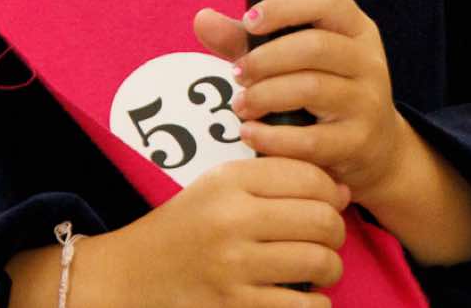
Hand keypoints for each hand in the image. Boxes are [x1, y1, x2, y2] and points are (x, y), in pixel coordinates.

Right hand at [67, 156, 347, 307]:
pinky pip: (305, 307)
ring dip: (330, 268)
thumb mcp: (217, 186)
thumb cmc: (184, 229)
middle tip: (325, 239)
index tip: (328, 202)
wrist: (131, 276)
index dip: (331, 191)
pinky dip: (317, 304)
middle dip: (335, 231)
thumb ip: (273, 178)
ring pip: (320, 262)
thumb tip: (340, 191)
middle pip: (322, 219)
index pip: (309, 176)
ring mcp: (234, 268)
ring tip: (317, 268)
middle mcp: (232, 220)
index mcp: (228, 181)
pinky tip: (305, 297)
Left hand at [194, 0, 414, 204]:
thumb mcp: (297, 59)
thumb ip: (247, 40)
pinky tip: (250, 133)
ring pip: (312, 88)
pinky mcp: (358, 142)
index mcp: (355, 28)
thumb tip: (202, 19)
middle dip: (265, 58)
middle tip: (237, 73)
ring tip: (241, 104)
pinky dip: (273, 137)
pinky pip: (311, 139)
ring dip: (265, 95)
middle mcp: (368, 61)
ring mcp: (367, 102)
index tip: (250, 22)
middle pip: (314, 46)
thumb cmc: (325, 93)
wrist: (375, 150)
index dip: (285, 5)